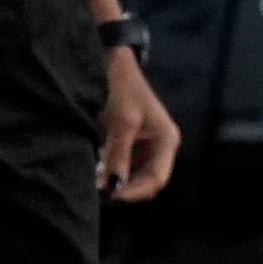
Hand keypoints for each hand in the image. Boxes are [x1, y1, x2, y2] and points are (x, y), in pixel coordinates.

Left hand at [100, 48, 180, 202]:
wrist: (114, 67)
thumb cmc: (124, 90)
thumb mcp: (121, 122)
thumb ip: (118, 155)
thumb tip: (112, 186)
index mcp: (167, 141)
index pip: (156, 178)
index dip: (135, 191)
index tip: (111, 196)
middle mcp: (160, 148)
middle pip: (146, 181)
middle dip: (125, 189)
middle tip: (99, 194)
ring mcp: (146, 147)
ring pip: (133, 176)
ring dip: (116, 182)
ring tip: (95, 184)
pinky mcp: (131, 146)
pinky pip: (123, 166)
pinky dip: (109, 172)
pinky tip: (95, 171)